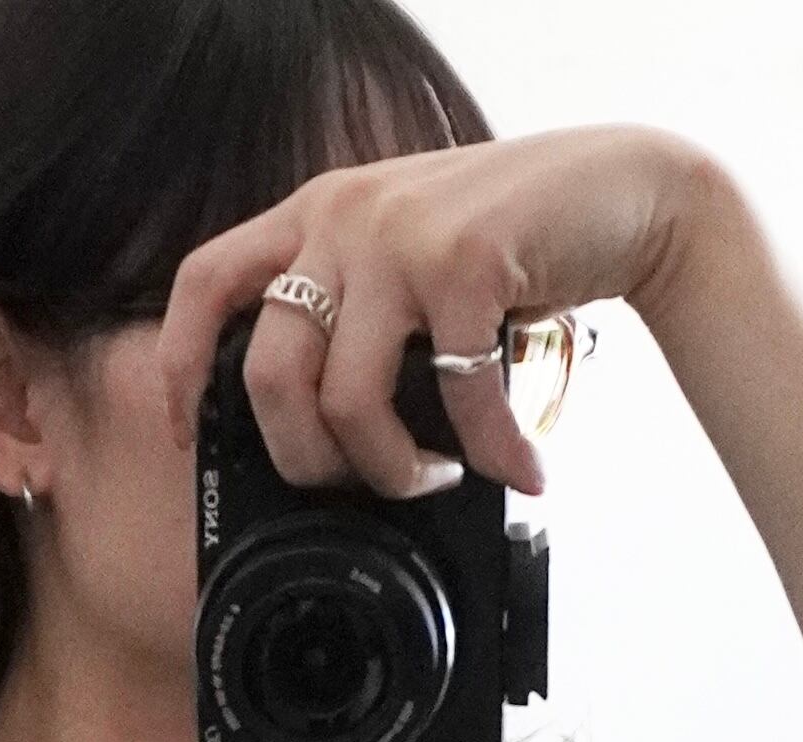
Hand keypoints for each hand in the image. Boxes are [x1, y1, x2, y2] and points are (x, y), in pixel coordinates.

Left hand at [154, 125, 732, 503]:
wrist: (623, 192)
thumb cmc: (513, 246)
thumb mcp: (408, 261)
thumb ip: (355, 309)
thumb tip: (316, 425)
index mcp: (316, 214)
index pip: (205, 283)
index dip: (178, 366)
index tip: (188, 436)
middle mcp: (342, 215)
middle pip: (268, 374)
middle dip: (308, 461)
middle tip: (359, 487)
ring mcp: (398, 235)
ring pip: (344, 400)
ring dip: (391, 470)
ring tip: (435, 482)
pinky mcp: (461, 261)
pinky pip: (451, 397)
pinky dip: (489, 451)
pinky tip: (517, 467)